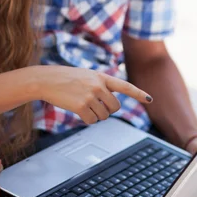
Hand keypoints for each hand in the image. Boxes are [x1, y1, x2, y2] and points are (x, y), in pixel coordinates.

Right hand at [37, 65, 151, 124]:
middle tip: (95, 105)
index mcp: (101, 77)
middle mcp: (98, 86)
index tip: (150, 99)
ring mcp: (90, 96)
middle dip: (107, 109)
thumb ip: (100, 85)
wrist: (46, 79)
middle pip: (115, 107)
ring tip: (82, 104)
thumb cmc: (65, 78)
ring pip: (104, 116)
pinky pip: (92, 121)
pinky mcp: (81, 106)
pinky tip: (77, 110)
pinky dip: (87, 119)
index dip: (138, 94)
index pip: (124, 86)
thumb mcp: (86, 76)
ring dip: (95, 115)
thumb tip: (112, 104)